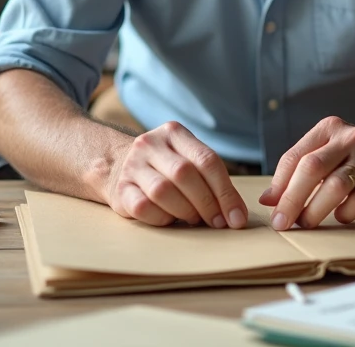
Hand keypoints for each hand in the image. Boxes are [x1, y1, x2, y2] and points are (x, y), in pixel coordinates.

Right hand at [103, 121, 248, 228]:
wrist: (117, 166)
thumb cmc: (165, 168)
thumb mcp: (188, 160)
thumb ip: (212, 180)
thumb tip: (236, 215)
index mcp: (174, 133)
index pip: (207, 160)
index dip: (225, 192)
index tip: (237, 217)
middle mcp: (150, 144)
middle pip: (185, 174)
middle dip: (207, 203)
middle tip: (218, 222)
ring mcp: (132, 165)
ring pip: (163, 191)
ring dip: (185, 211)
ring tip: (194, 218)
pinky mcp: (119, 189)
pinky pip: (144, 207)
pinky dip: (163, 218)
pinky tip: (170, 219)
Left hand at [259, 116, 354, 230]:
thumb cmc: (354, 158)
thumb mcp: (326, 154)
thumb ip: (297, 172)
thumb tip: (267, 200)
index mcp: (329, 128)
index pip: (296, 156)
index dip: (279, 184)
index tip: (270, 207)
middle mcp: (350, 138)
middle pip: (312, 168)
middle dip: (292, 198)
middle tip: (281, 222)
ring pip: (335, 185)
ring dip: (315, 210)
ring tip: (305, 223)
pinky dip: (345, 212)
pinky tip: (339, 217)